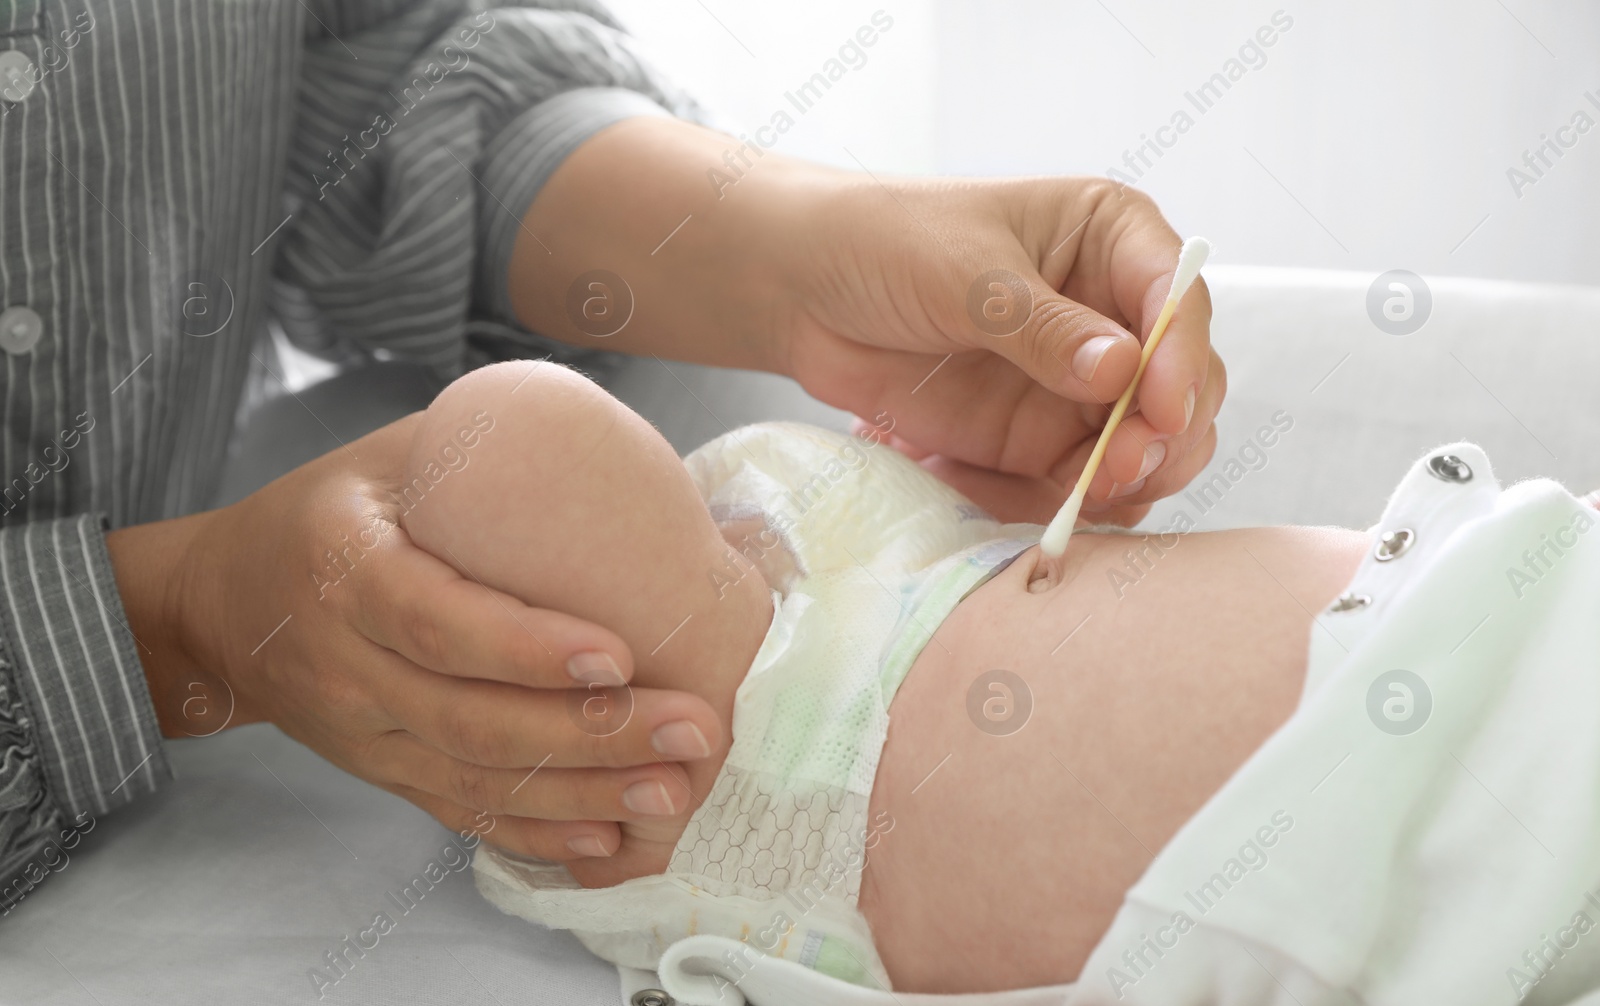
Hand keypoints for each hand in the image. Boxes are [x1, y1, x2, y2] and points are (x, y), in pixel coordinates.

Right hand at [107, 414, 722, 859]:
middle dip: (591, 734)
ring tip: (672, 790)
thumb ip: (493, 455)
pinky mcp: (381, 772)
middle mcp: (347, 662)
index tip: (617, 654)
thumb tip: (636, 472)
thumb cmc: (331, 511)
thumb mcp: (393, 456)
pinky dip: (534, 836)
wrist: (221, 604)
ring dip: (581, 794)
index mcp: (344, 566)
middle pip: (470, 718)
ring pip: (474, 780)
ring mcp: (362, 731)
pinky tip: (606, 842)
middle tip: (694, 727)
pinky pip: (459, 814)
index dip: (524, 648)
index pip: (435, 621)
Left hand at [509, 117, 1218, 524]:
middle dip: (1162, 434)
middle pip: (1180, 387)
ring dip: (1124, 482)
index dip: (1180, 359)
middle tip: (1119, 469)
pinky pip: (1078, 487)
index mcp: (1112, 239)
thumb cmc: (885, 242)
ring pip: (1143, 449)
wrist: (803, 290)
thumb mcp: (965, 273)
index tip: (1161, 410)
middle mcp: (1112, 314)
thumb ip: (1043, 327)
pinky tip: (1034, 513)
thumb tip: (1123, 371)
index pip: (1178, 300)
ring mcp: (1078, 384)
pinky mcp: (1038, 439)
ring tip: (1082, 499)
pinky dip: (1065, 508)